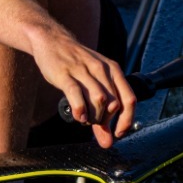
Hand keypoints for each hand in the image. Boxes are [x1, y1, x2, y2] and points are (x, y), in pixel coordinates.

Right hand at [31, 27, 136, 146]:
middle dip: (105, 120)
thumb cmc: (75, 65)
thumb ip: (102, 115)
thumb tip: (108, 142)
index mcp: (113, 70)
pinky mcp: (65, 73)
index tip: (118, 133)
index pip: (129, 99)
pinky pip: (77, 94)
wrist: (52, 41)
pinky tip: (78, 116)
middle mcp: (101, 69)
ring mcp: (83, 70)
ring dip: (93, 117)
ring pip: (99, 100)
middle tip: (93, 122)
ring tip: (84, 119)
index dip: (126, 121)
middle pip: (114, 104)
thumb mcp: (93, 84)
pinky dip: (80, 109)